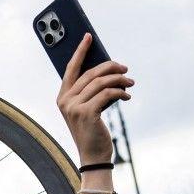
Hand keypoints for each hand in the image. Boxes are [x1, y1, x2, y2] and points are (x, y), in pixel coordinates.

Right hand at [55, 35, 131, 164]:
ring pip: (101, 82)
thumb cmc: (93, 132)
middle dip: (110, 67)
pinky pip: (107, 93)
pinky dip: (120, 92)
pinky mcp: (86, 113)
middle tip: (125, 68)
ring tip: (131, 82)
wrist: (94, 156)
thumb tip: (108, 70)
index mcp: (62, 97)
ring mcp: (74, 107)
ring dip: (120, 80)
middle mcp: (65, 101)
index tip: (88, 36)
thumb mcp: (89, 109)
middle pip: (90, 73)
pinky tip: (127, 96)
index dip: (80, 51)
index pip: (71, 69)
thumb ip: (91, 91)